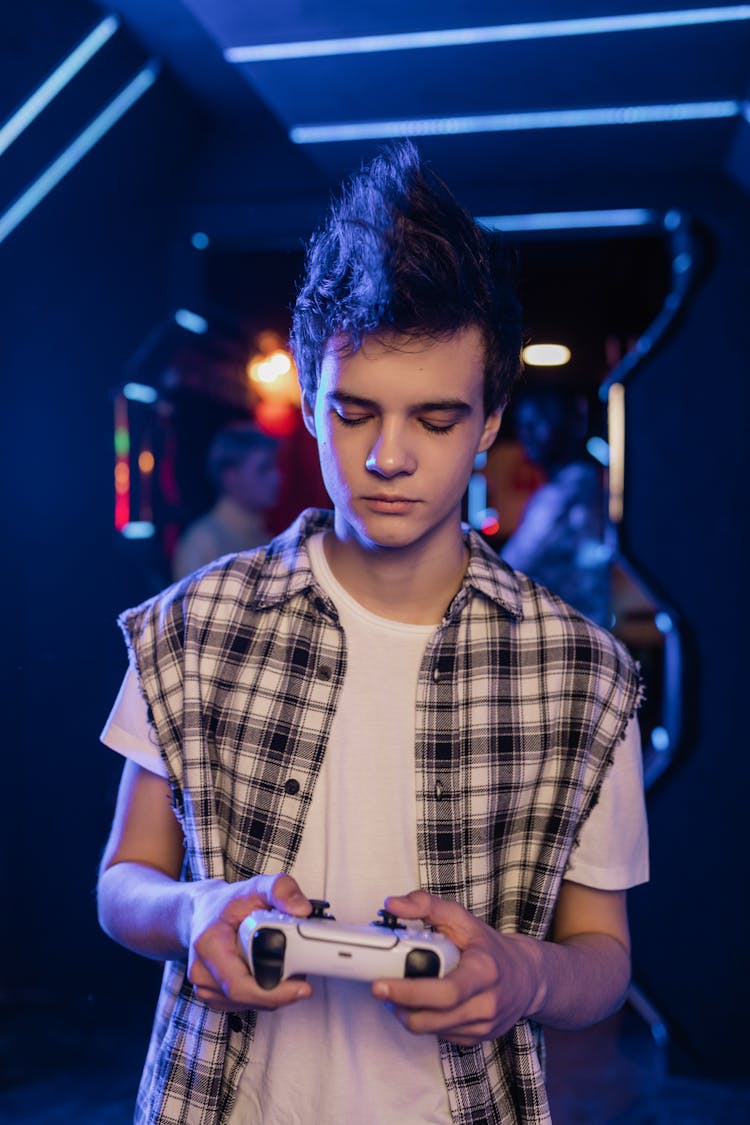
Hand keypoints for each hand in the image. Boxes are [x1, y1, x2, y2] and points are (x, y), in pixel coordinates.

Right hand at [187, 872, 313, 1012]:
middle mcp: (202, 970)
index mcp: (209, 944)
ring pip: (246, 1004)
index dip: (272, 993)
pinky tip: (269, 976)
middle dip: (279, 992)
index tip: (301, 988)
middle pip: (246, 997)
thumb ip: (281, 890)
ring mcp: (205, 986)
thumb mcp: (255, 886)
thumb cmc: (226, 903)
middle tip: (302, 975)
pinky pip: (242, 1004)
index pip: (239, 984)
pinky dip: (260, 995)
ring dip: (271, 994)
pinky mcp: (212, 994)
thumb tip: (302, 909)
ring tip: (286, 969)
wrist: (201, 911)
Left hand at [371, 890, 542, 1045]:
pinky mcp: (477, 1039)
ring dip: (407, 1014)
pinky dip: (424, 1021)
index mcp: (484, 972)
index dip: (410, 991)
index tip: (381, 983)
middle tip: (379, 989)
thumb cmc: (489, 947)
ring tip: (396, 995)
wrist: (526, 977)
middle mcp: (486, 1004)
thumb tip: (393, 904)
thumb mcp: (462, 918)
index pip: (445, 991)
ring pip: (432, 1030)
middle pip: (433, 1017)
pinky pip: (440, 1036)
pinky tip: (419, 1004)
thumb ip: (426, 905)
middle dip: (400, 1005)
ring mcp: (483, 1026)